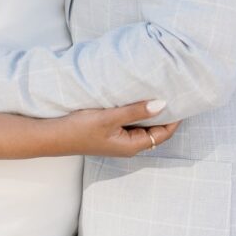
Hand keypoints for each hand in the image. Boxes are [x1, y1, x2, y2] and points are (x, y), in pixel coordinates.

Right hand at [61, 102, 181, 157]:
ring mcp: (118, 139)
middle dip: (164, 112)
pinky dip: (136, 110)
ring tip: (156, 90)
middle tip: (172, 91)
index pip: (163, 133)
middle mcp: (128, 145)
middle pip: (155, 129)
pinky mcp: (110, 132)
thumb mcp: (109, 118)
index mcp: (132, 146)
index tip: (182, 98)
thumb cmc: (80, 129)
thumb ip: (136, 111)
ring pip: (142, 124)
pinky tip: (135, 96)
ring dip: (149, 110)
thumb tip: (162, 104)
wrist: (53, 135)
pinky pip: (130, 121)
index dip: (175, 117)